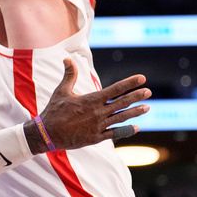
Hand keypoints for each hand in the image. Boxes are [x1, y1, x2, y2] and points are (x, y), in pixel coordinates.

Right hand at [29, 59, 149, 152]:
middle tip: (149, 92)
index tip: (142, 78)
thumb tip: (67, 59)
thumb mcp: (61, 91)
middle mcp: (98, 112)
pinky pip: (115, 133)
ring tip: (147, 108)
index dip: (130, 83)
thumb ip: (69, 75)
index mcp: (91, 100)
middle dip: (137, 96)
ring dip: (135, 112)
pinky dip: (126, 130)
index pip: (115, 89)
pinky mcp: (96, 138)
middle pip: (122, 103)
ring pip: (121, 118)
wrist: (47, 134)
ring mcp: (98, 126)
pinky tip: (136, 128)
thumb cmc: (54, 111)